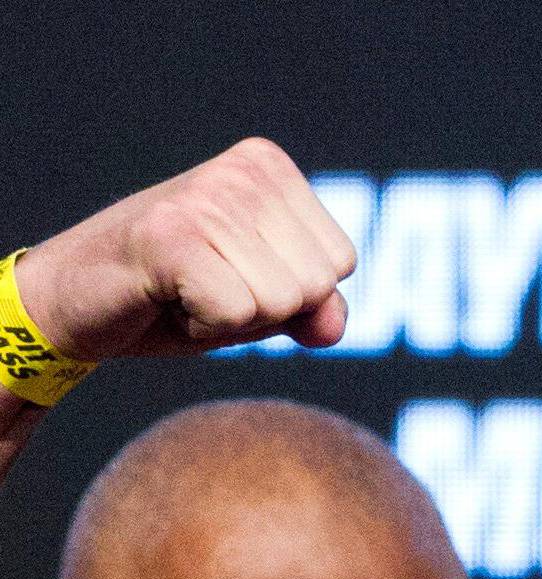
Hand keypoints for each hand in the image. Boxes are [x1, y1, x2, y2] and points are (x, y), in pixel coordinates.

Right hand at [12, 139, 355, 361]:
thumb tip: (333, 323)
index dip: (291, 293)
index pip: (340, 262)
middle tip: (204, 285)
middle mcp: (242, 171)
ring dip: (232, 318)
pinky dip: (204, 325)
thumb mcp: (263, 303)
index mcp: (269, 169)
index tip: (232, 274)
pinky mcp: (172, 235)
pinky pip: (237, 314)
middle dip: (265, 309)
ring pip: (281, 302)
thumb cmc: (177, 295)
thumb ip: (314, 309)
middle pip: (316, 285)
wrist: (78, 297)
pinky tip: (167, 297)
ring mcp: (206, 198)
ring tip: (185, 289)